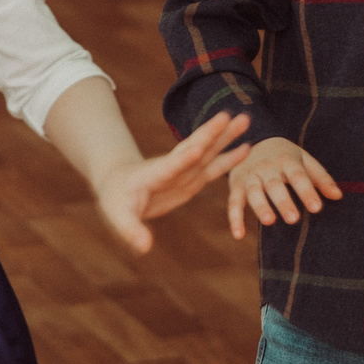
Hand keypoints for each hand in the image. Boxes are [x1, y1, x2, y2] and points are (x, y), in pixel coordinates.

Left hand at [92, 111, 252, 253]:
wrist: (119, 183)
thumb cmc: (116, 200)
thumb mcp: (119, 217)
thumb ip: (132, 230)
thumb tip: (144, 247)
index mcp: (155, 175)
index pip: (170, 166)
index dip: (183, 159)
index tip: (198, 147)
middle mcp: (173, 168)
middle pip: (193, 148)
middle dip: (209, 134)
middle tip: (228, 116)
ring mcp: (184, 171)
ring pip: (208, 151)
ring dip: (225, 136)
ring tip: (245, 119)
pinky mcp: (192, 178)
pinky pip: (213, 166)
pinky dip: (229, 157)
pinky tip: (246, 148)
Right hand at [225, 137, 341, 239]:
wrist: (256, 139)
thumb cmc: (286, 156)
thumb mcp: (304, 160)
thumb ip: (320, 177)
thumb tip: (338, 196)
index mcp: (286, 160)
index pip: (298, 176)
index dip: (307, 191)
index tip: (317, 208)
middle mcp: (267, 167)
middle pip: (274, 184)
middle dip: (283, 201)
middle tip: (293, 219)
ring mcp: (250, 175)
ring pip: (253, 191)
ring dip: (260, 206)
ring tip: (269, 221)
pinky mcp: (236, 184)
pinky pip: (233, 201)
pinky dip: (234, 218)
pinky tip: (239, 235)